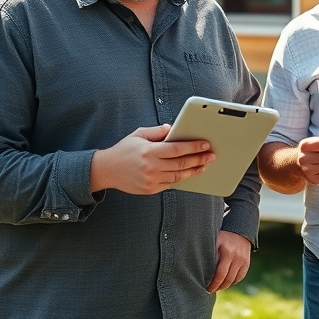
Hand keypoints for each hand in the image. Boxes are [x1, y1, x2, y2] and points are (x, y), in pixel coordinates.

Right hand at [90, 125, 213, 193]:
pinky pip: (170, 184)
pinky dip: (182, 178)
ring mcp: (151, 180)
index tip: (205, 144)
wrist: (106, 170)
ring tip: (204, 165)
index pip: (177, 149)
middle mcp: (151, 167)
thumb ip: (157, 132)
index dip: (193, 147)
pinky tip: (190, 173)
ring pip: (179, 176)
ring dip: (194, 171)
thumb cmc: (124, 149)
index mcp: (149, 151)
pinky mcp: (150, 189)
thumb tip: (173, 129)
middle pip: (181, 163)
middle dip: (199, 159)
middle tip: (211, 155)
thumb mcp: (139, 134)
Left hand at [207, 231, 251, 291]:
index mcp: (227, 252)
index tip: (207, 289)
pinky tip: (225, 282)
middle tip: (211, 290)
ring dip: (225, 286)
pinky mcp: (247, 263)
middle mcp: (237, 257)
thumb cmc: (222, 238)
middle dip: (218, 287)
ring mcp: (243, 260)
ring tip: (217, 287)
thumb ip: (210, 255)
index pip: (220, 274)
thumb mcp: (214, 242)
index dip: (214, 284)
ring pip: (234, 280)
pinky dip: (232, 282)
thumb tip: (200, 271)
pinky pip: (240, 277)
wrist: (239, 231)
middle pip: (228, 279)